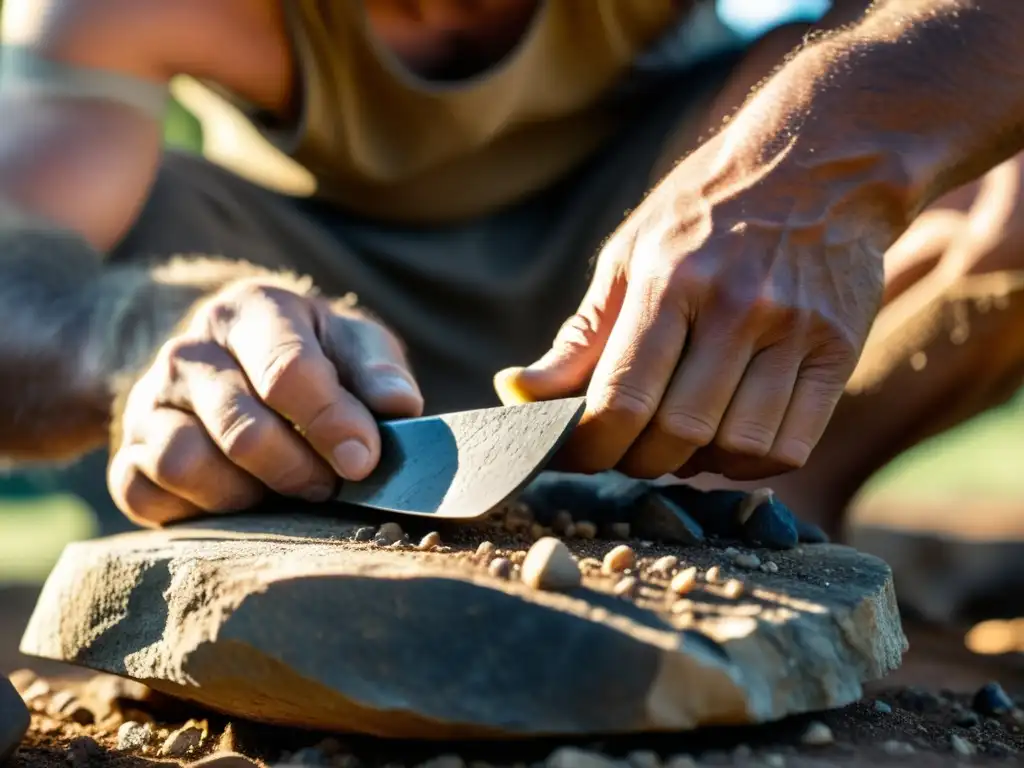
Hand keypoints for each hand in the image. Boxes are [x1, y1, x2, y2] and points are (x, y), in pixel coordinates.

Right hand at [108, 279, 422, 525]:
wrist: (233, 360)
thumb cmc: (312, 356)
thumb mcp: (353, 344)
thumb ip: (378, 370)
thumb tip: (398, 406)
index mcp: (251, 312)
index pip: (288, 372)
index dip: (332, 423)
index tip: (363, 460)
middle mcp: (188, 350)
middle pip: (241, 427)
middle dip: (297, 470)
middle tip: (328, 486)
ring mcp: (149, 401)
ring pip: (184, 463)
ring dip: (245, 495)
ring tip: (281, 494)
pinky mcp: (127, 451)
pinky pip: (143, 496)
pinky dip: (194, 513)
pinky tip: (235, 503)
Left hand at [496, 109, 900, 480]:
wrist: (819, 161)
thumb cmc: (704, 214)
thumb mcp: (629, 255)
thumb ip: (580, 336)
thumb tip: (514, 393)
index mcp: (668, 279)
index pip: (620, 399)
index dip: (589, 447)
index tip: (576, 452)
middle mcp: (735, 305)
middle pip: (676, 433)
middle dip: (637, 459)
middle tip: (627, 445)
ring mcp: (794, 328)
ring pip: (735, 448)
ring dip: (694, 464)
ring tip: (678, 441)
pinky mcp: (841, 348)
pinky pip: (790, 446)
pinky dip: (748, 465)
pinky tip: (727, 441)